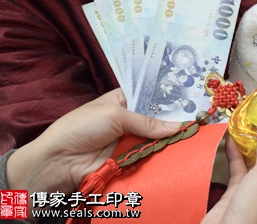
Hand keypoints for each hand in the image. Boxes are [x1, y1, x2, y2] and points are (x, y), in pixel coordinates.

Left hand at [7, 88, 180, 195]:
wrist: (60, 161)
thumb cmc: (81, 127)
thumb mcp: (115, 115)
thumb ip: (147, 121)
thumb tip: (178, 126)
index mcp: (121, 100)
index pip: (149, 96)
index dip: (167, 98)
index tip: (190, 98)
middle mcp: (127, 119)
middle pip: (156, 118)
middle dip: (172, 119)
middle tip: (196, 118)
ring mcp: (129, 139)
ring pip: (155, 138)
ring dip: (168, 138)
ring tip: (193, 133)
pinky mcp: (129, 159)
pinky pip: (148, 156)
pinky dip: (160, 154)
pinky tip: (178, 149)